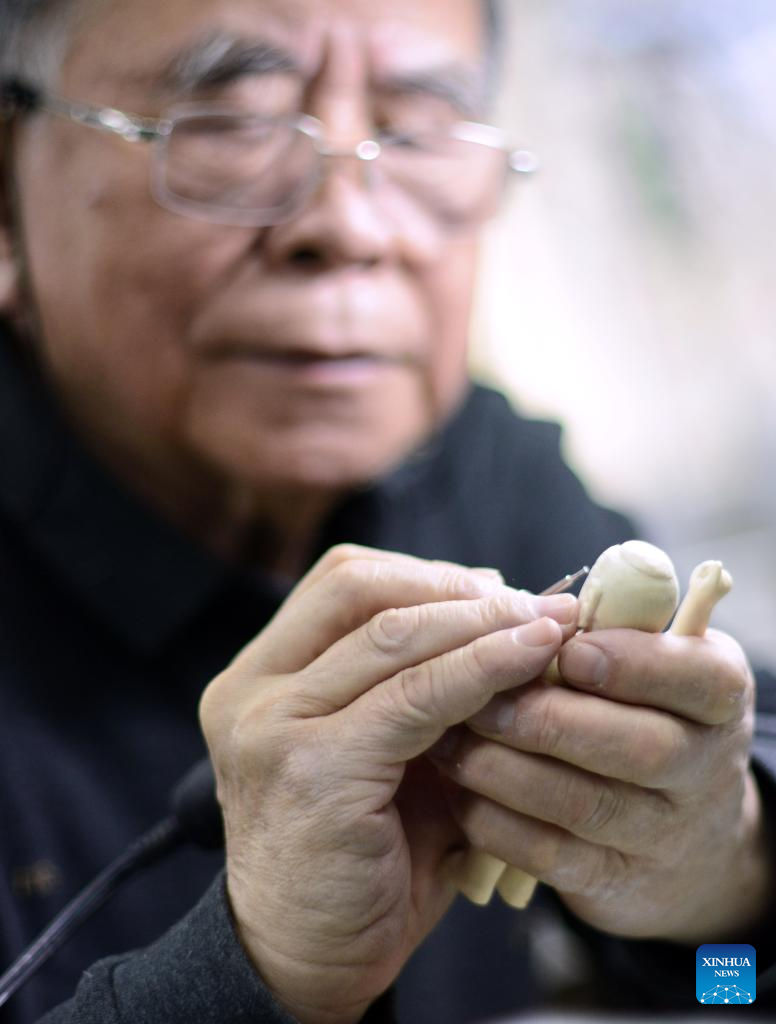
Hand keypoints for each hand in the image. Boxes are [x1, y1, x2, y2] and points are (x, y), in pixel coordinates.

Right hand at [199, 544, 576, 1023]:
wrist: (308, 958)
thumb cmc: (357, 853)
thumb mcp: (382, 751)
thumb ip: (420, 687)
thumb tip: (504, 621)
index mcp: (260, 675)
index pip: (342, 583)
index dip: (425, 574)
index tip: (496, 590)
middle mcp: (252, 690)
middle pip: (360, 590)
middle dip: (456, 588)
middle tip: (532, 604)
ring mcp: (272, 725)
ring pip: (393, 637)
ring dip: (482, 622)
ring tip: (548, 624)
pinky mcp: (312, 767)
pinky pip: (415, 698)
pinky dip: (481, 670)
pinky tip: (530, 659)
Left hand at [430, 627, 770, 942]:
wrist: (680, 834)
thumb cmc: (641, 711)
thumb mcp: (649, 663)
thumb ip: (603, 633)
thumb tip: (524, 608)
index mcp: (718, 695)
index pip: (693, 677)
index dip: (629, 663)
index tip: (566, 647)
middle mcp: (704, 767)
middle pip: (639, 747)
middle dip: (548, 719)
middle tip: (481, 697)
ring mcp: (663, 834)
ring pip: (583, 803)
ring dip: (504, 769)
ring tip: (447, 735)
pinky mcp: (613, 880)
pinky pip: (548, 854)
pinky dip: (494, 820)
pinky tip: (457, 788)